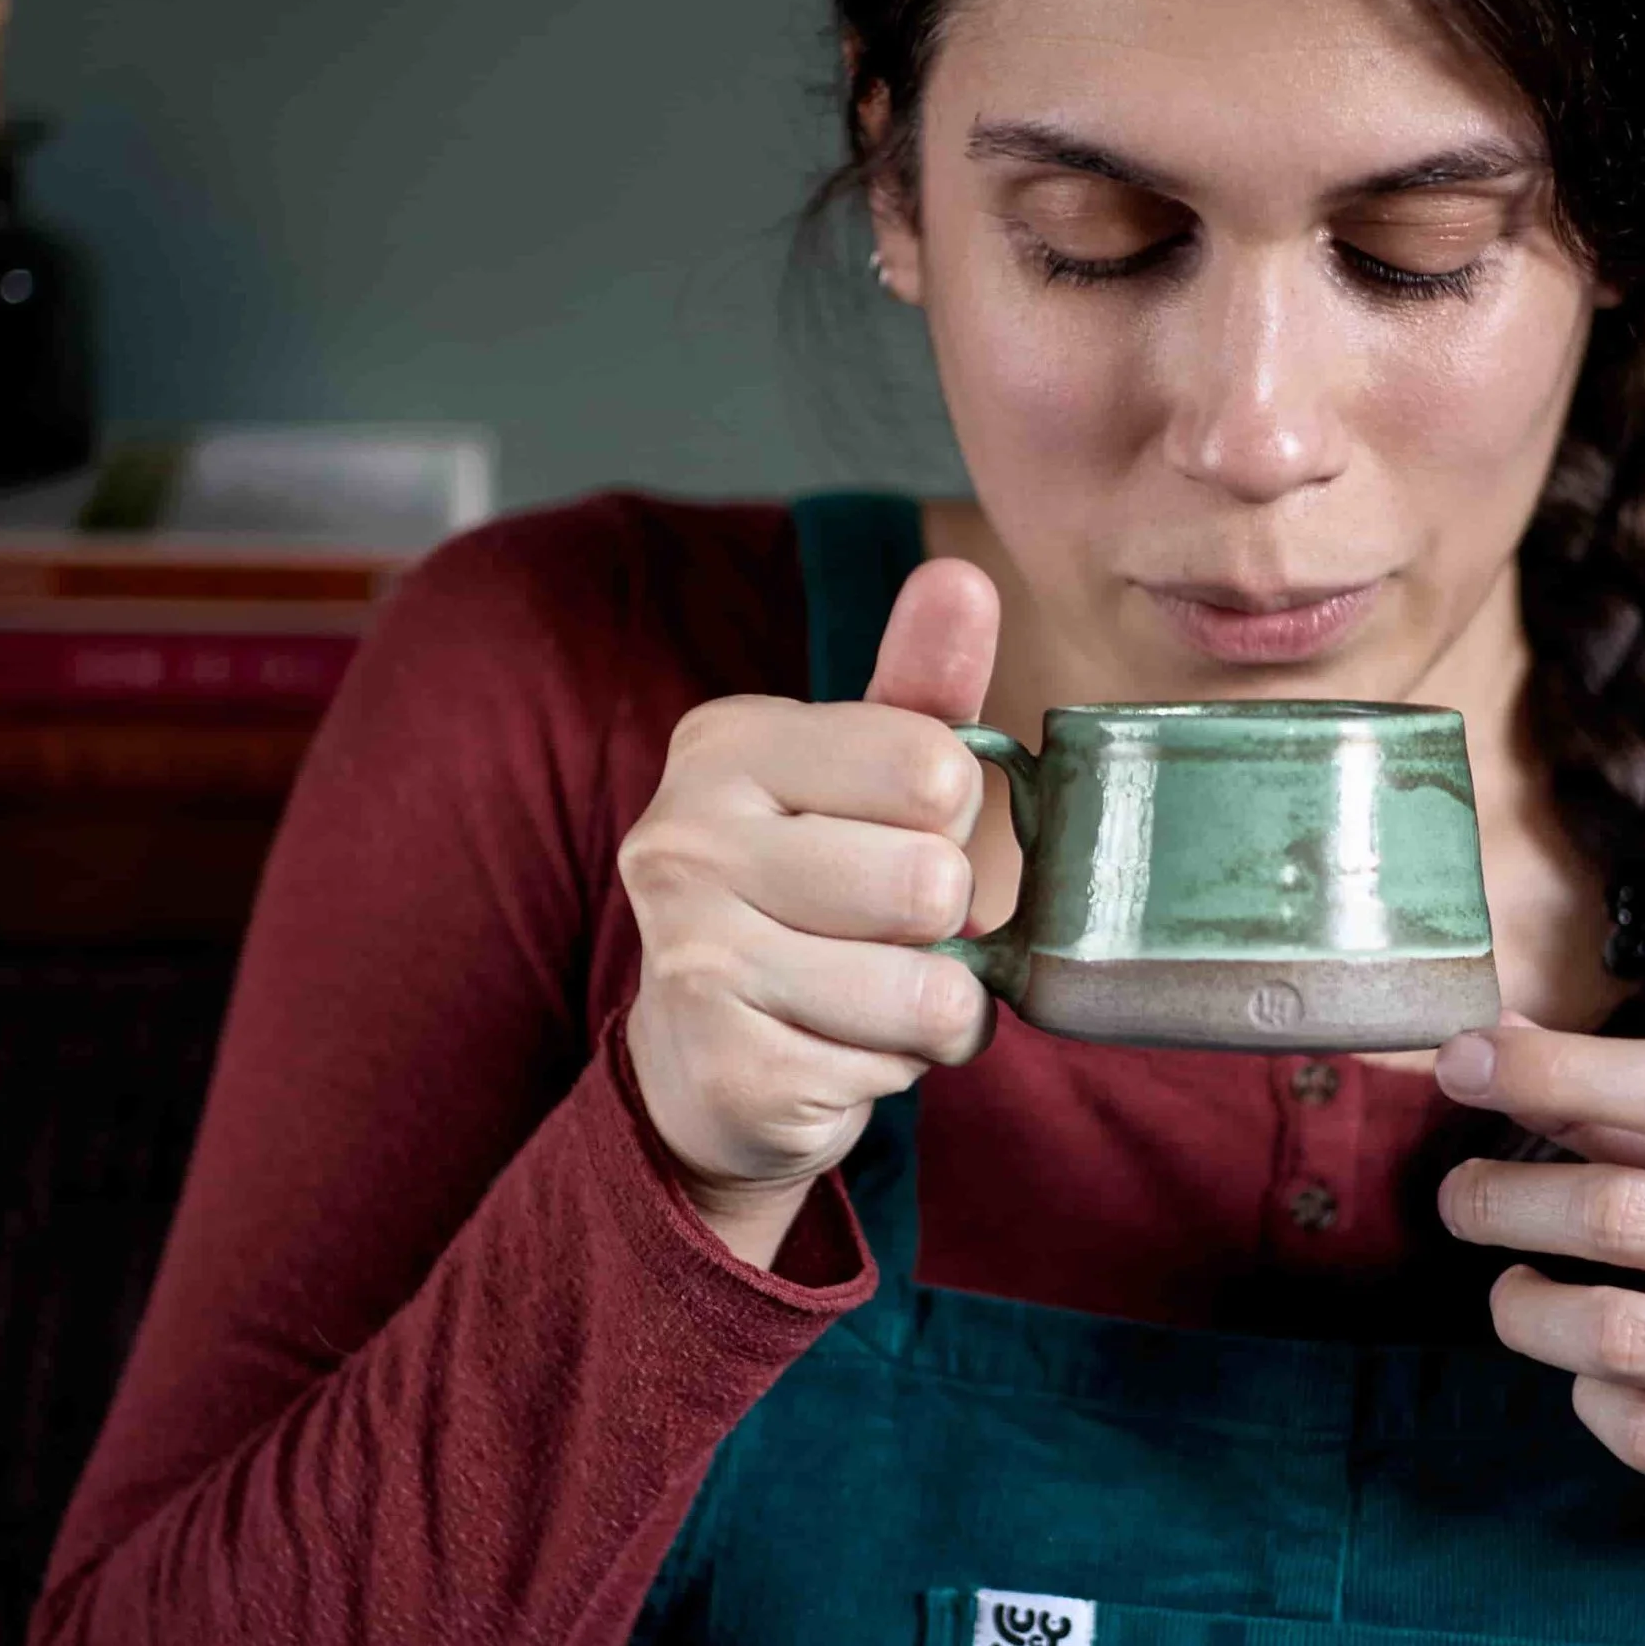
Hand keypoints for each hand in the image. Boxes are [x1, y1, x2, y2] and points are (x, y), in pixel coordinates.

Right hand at [618, 558, 999, 1266]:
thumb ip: (921, 686)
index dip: (952, 817)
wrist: (708, 1064)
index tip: (901, 834)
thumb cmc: (809, 902)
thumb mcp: (866, 782)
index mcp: (726, 745)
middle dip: (946, 924)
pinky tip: (836, 1049)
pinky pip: (893, 1068)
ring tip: (872, 994)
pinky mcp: (722, 1067)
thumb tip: (961, 575)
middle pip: (930, 878)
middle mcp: (683, 837)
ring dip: (933, 1007)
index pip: (931, 762)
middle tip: (887, 932)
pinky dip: (895, 1070)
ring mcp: (691, 955)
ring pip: (925, 986)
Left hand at [1434, 1017, 1644, 1618]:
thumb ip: (1642, 1120)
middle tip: (1459, 1200)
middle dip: (1512, 1202)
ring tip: (1512, 1297)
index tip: (1465, 1062)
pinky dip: (1593, 1401)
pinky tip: (1595, 1378)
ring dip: (1528, 1313)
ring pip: (1620, 1338)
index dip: (1563, 1070)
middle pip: (1630, 1215)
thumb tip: (1500, 1043)